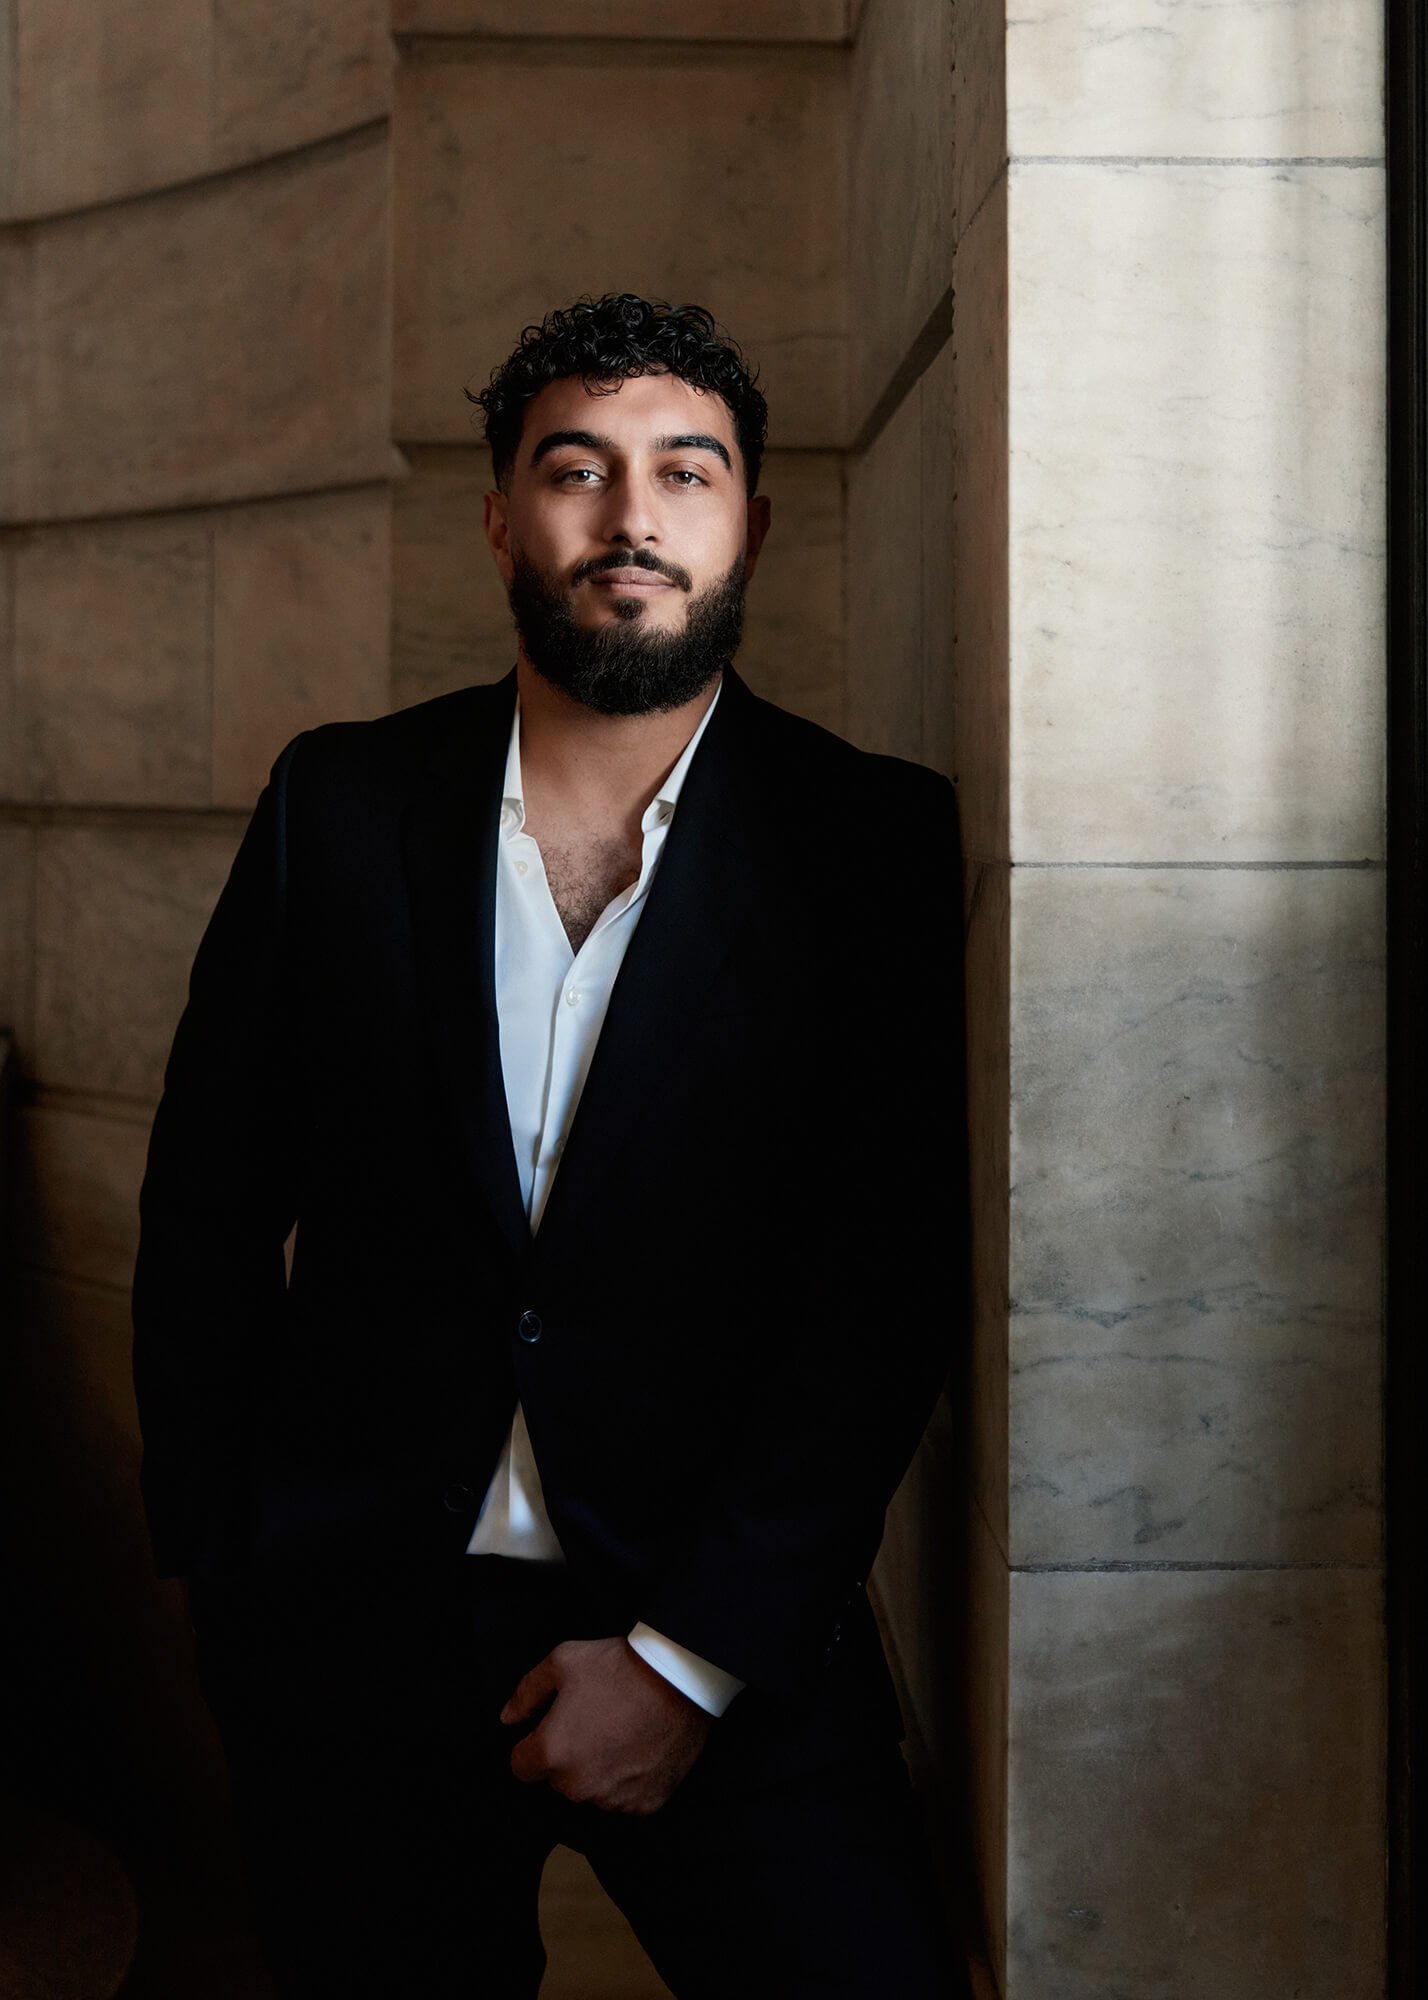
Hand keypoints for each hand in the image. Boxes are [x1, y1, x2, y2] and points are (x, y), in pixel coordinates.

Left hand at [500, 1636, 713, 1814]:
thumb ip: (526, 1693)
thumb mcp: (562, 1662)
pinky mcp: (645, 1805)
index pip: (521, 1766)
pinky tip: (639, 1748)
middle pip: (557, 1780)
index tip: (554, 1725)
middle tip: (592, 1721)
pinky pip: (624, 1799)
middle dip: (567, 1756)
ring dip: (597, 1771)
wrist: (680, 1680)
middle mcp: (578, 1787)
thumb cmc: (618, 1668)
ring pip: (591, 1791)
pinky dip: (628, 1781)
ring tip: (619, 1732)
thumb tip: (508, 1718)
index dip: (533, 1743)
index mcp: (552, 1754)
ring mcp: (613, 1801)